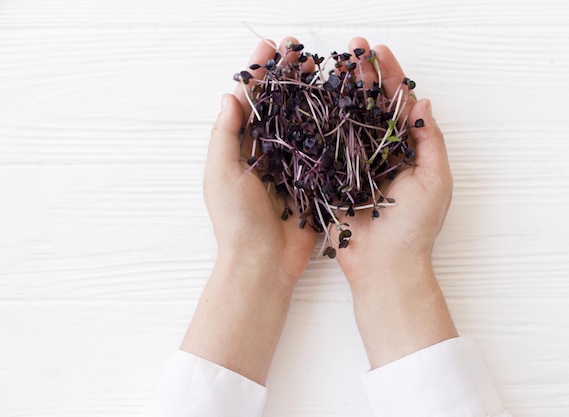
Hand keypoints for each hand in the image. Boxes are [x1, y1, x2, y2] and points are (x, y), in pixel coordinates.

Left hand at [181, 37, 316, 384]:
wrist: (264, 263)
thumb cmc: (236, 221)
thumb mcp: (221, 174)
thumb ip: (225, 135)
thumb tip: (231, 94)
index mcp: (241, 147)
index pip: (251, 101)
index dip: (260, 73)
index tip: (270, 47)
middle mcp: (268, 152)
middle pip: (281, 105)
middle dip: (290, 77)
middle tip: (302, 51)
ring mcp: (292, 165)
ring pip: (304, 122)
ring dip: (312, 94)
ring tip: (323, 69)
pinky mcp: (314, 181)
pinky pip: (323, 150)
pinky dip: (331, 128)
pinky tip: (342, 107)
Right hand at [332, 38, 456, 367]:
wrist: (384, 267)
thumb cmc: (414, 227)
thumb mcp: (435, 180)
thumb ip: (430, 141)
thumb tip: (422, 102)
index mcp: (408, 150)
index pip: (398, 104)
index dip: (390, 76)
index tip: (379, 52)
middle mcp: (381, 152)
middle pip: (370, 105)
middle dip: (362, 76)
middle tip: (352, 48)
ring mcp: (355, 164)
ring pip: (347, 120)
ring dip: (340, 92)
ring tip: (332, 66)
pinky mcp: (333, 178)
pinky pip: (326, 146)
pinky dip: (320, 124)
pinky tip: (313, 102)